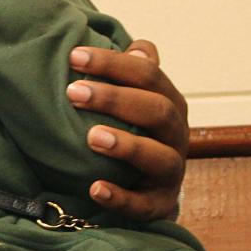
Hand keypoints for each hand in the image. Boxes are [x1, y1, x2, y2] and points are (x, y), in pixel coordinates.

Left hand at [66, 39, 189, 219]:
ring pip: (159, 157)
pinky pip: (144, 205)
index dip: (113, 63)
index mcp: (168, 102)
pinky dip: (121, 198)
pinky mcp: (159, 204)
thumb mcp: (139, 101)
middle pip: (157, 110)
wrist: (151, 188)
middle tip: (73, 93)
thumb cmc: (137, 133)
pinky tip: (95, 189)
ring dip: (126, 146)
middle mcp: (176, 134)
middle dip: (116, 99)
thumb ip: (136, 75)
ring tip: (91, 137)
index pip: (148, 74)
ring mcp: (171, 171)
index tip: (74, 56)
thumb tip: (138, 46)